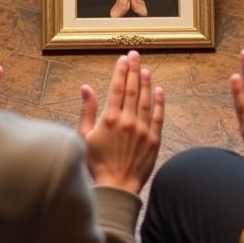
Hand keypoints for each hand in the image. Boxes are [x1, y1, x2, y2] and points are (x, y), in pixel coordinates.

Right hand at [78, 50, 164, 193]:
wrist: (117, 187)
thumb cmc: (97, 164)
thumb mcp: (84, 137)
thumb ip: (87, 110)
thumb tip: (86, 88)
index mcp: (110, 119)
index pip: (117, 88)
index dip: (120, 71)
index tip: (123, 58)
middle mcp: (128, 121)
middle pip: (132, 89)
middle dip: (134, 69)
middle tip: (135, 55)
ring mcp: (142, 130)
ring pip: (145, 99)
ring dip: (146, 82)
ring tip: (146, 69)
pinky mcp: (154, 140)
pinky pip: (158, 116)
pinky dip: (159, 102)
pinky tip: (159, 90)